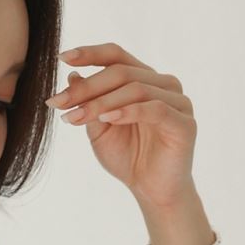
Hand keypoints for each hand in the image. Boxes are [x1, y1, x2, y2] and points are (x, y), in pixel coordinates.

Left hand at [45, 42, 197, 209]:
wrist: (150, 190)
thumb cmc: (127, 157)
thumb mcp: (99, 130)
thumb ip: (89, 103)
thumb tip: (72, 76)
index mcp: (142, 80)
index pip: (116, 56)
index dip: (90, 54)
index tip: (62, 58)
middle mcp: (162, 84)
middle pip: (121, 72)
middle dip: (87, 88)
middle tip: (59, 102)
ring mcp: (176, 101)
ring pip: (136, 88)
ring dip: (101, 102)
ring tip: (76, 117)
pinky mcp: (184, 122)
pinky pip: (155, 108)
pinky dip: (128, 111)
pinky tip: (108, 119)